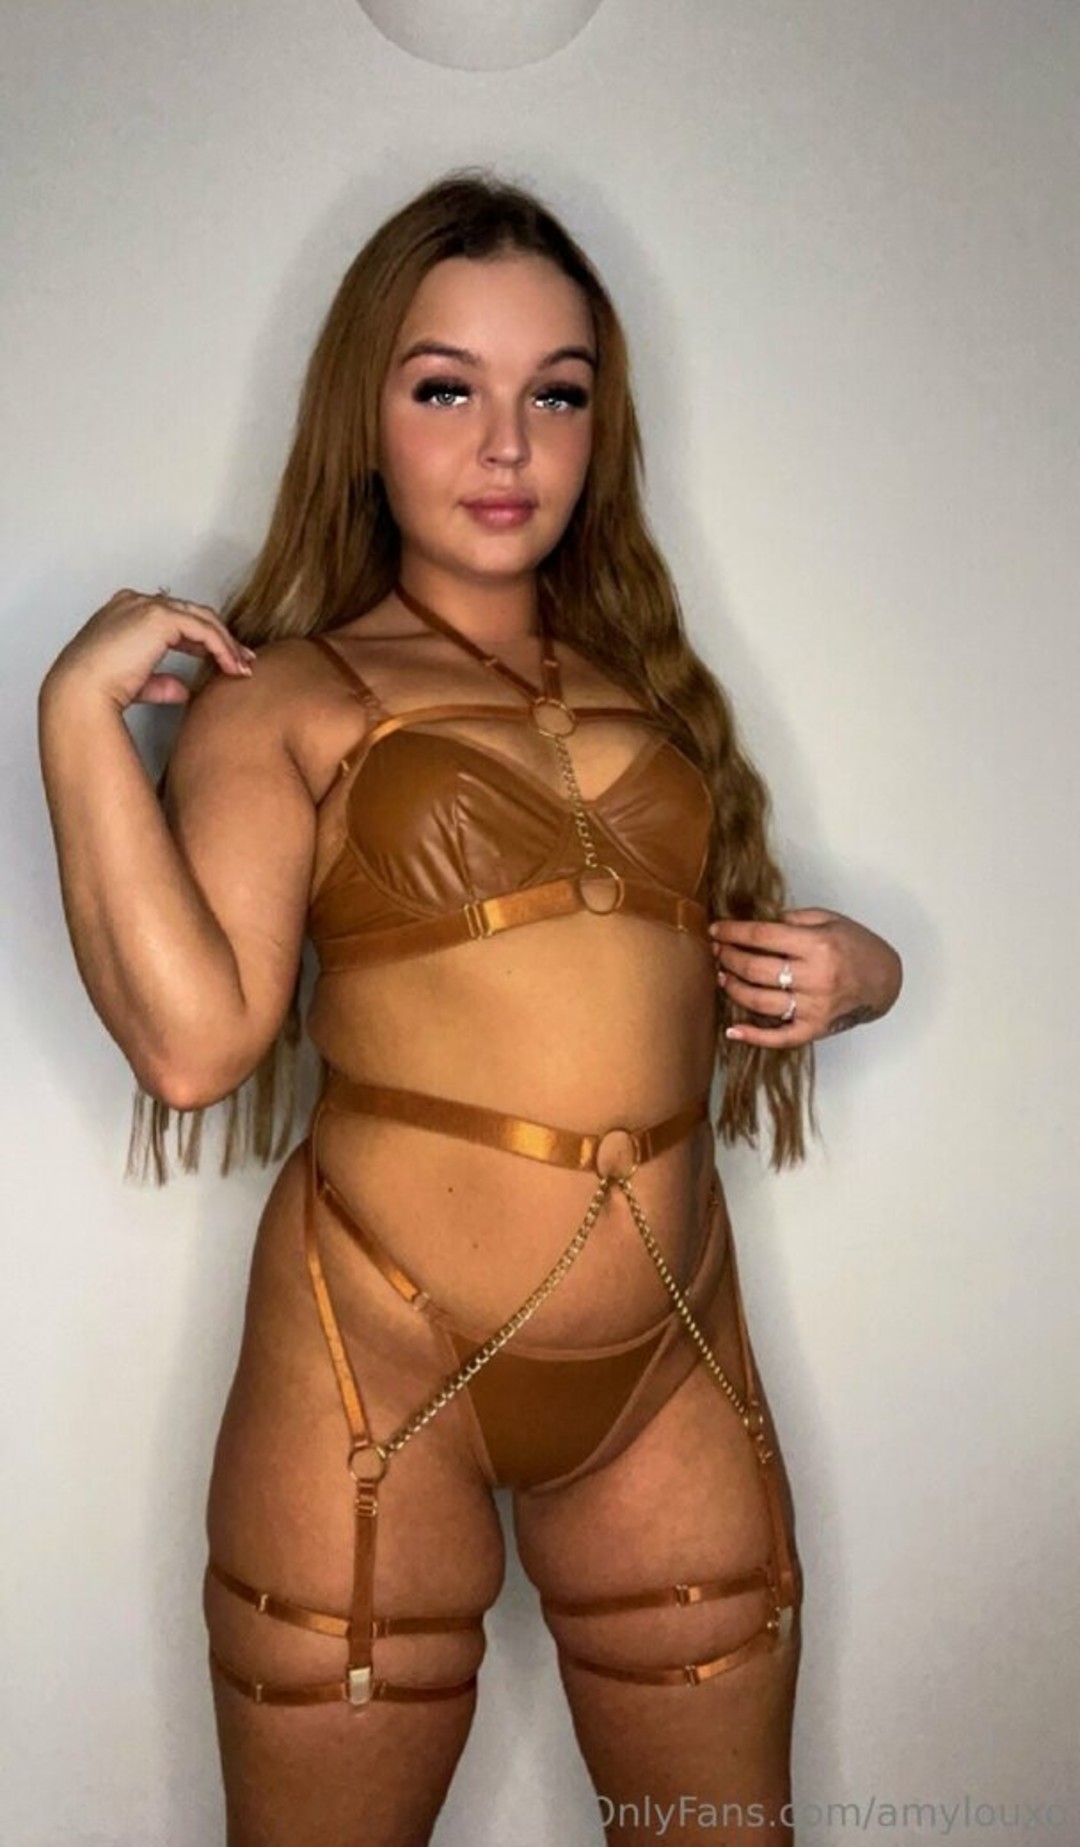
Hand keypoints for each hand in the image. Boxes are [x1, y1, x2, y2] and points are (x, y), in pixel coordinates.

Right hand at [40, 587, 255, 711]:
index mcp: (125, 611)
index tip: (222, 660)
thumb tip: (183, 691)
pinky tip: (231, 667)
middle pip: (192, 614)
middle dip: (221, 638)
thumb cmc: (99, 690)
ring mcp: (147, 605)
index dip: (202, 638)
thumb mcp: (137, 683)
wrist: (81, 691)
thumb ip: (161, 682)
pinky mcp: (159, 617)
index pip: (175, 617)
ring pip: (202, 619)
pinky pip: (203, 630)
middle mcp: (136, 602)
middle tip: (243, 661)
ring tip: (242, 668)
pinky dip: (221, 647)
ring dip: (226, 643)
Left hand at [709, 907, 902, 1047]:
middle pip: (755, 969)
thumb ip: (793, 920)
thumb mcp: (830, 920)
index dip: (734, 932)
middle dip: (729, 958)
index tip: (716, 929)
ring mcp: (814, 1007)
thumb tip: (755, 926)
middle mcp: (815, 978)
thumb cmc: (857, 947)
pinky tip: (732, 1030)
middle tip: (718, 951)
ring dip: (733, 988)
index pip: (763, 936)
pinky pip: (779, 1037)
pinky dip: (753, 1036)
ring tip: (722, 976)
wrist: (885, 980)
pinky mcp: (815, 1029)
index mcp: (817, 945)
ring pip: (759, 1001)